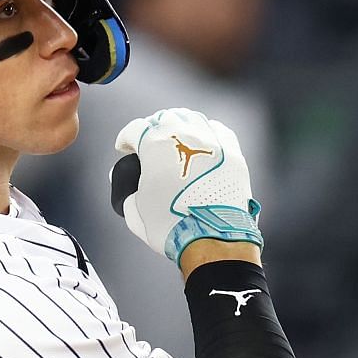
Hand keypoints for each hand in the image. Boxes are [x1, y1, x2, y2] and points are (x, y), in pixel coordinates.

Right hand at [110, 108, 261, 262]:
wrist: (213, 239)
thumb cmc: (172, 226)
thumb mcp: (135, 211)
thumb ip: (126, 193)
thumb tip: (128, 190)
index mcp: (156, 145)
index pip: (134, 129)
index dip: (125, 138)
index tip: (124, 147)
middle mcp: (185, 134)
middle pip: (164, 118)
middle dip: (152, 128)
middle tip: (148, 142)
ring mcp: (212, 141)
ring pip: (192, 118)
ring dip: (180, 125)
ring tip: (176, 138)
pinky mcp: (232, 153)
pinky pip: (218, 130)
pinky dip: (206, 132)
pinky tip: (203, 141)